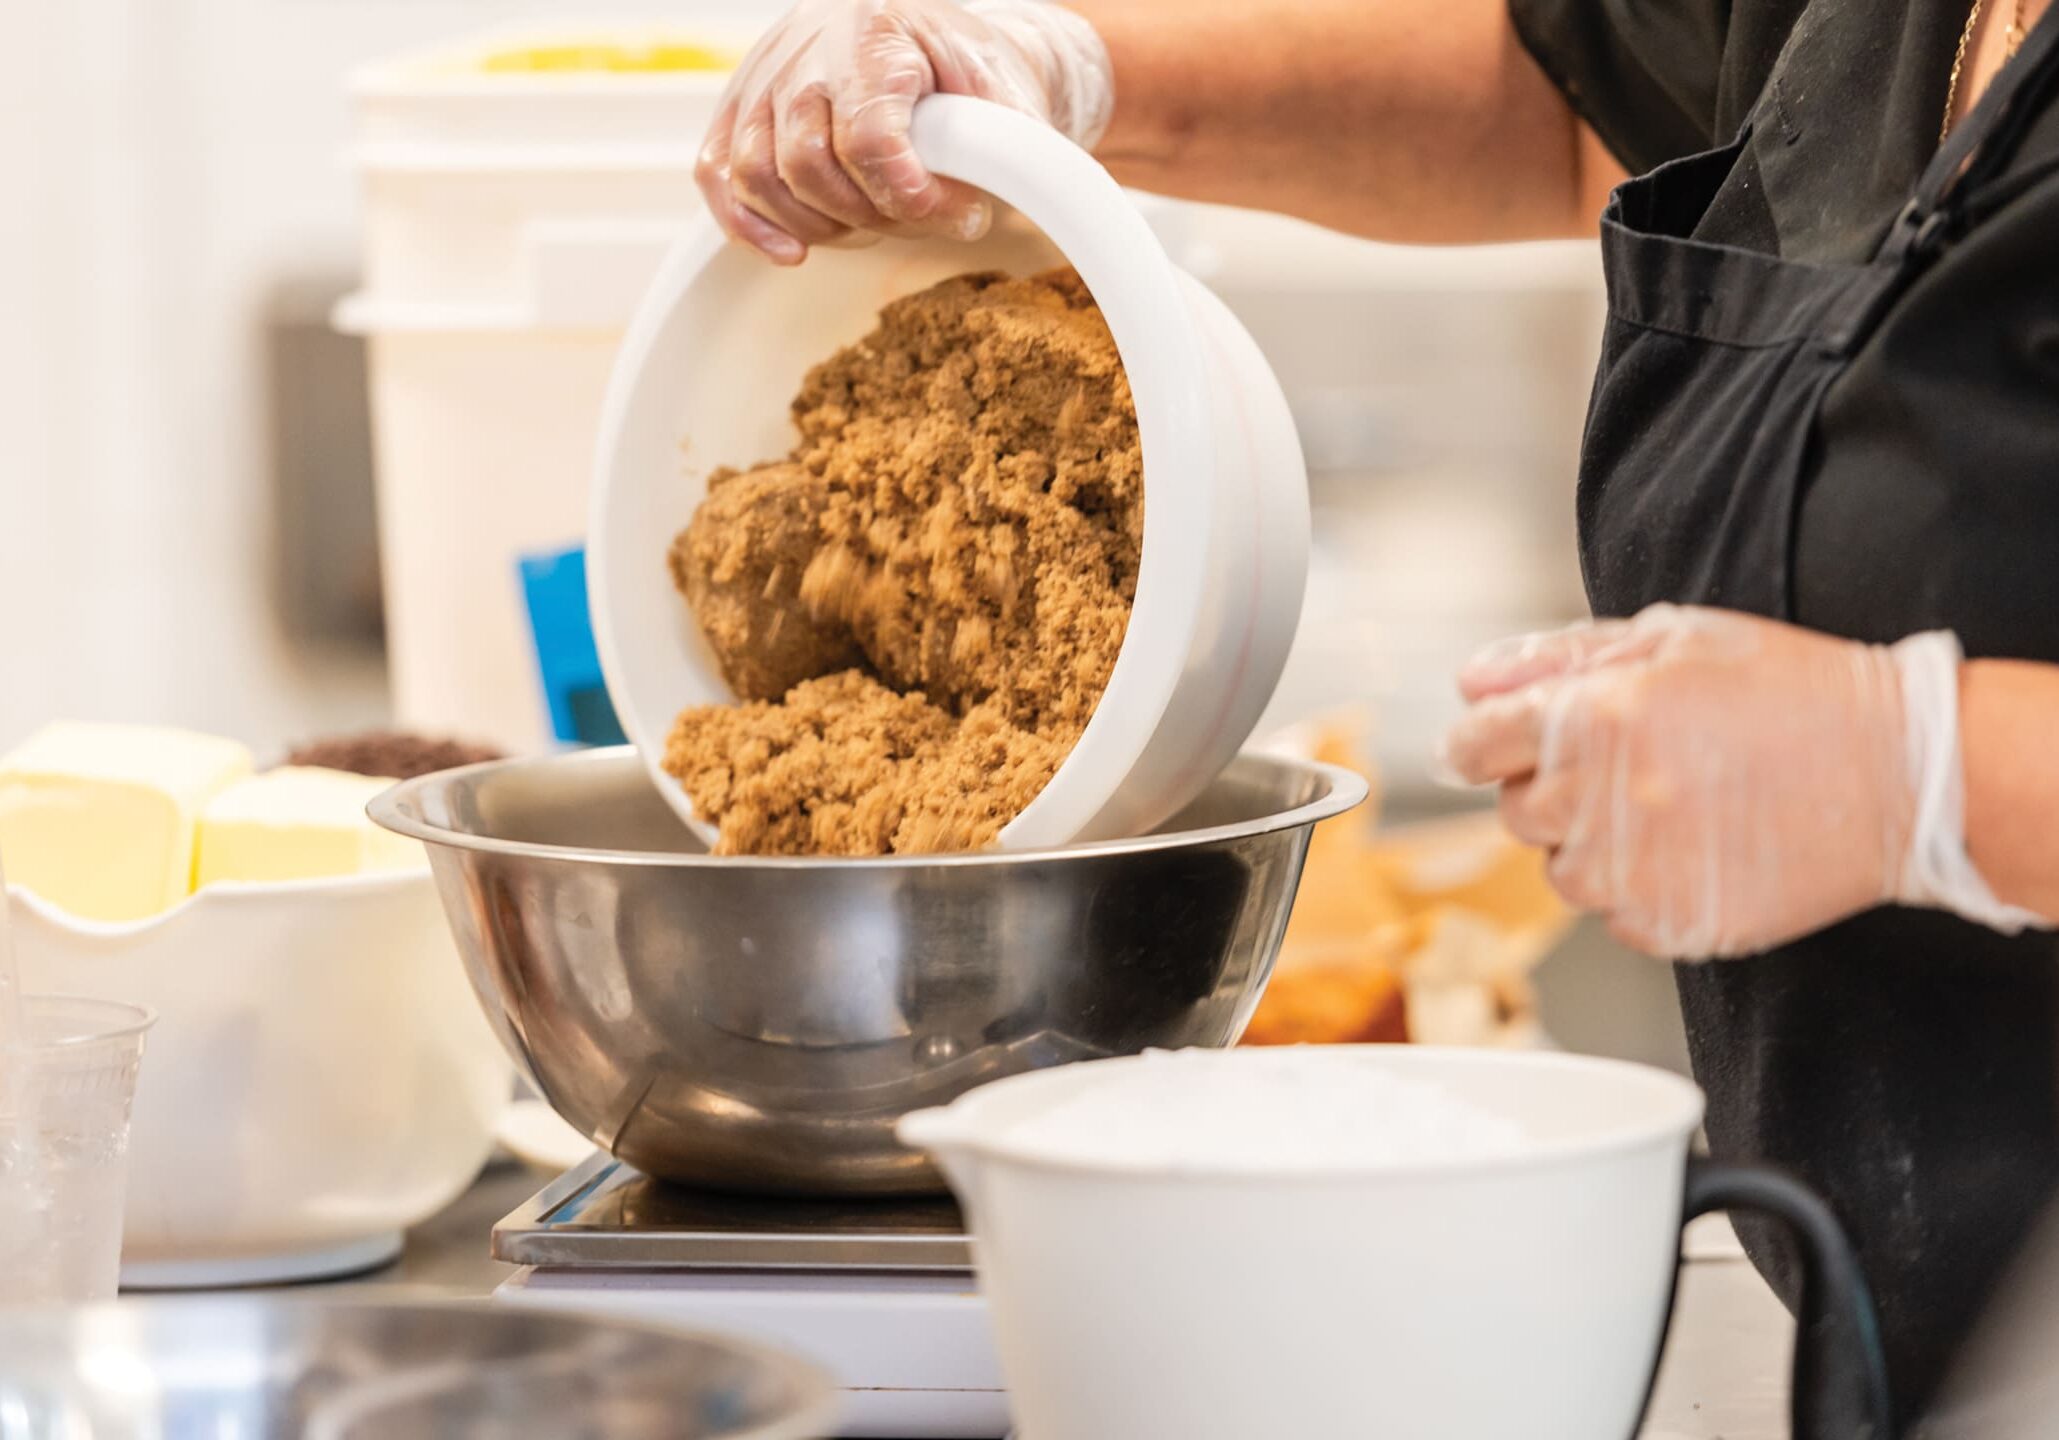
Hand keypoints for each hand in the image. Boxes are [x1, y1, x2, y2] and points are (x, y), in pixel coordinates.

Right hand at [696, 0, 1113, 263]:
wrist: (936, 43)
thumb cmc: (968, 73)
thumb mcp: (1004, 95)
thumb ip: (999, 148)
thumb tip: (975, 207)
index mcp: (874, 33)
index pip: (869, 140)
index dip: (913, 199)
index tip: (961, 218)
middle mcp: (807, 48)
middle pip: (807, 165)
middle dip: (868, 215)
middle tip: (918, 219)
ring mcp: (764, 77)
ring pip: (758, 177)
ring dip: (817, 224)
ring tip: (872, 223)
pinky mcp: (739, 106)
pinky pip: (716, 175)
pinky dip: (747, 224)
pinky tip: (793, 251)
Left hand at [1441, 605, 1927, 958]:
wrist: (1898, 776)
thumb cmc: (1792, 693)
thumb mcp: (1672, 637)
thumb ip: (1555, 659)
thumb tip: (1474, 685)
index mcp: (1592, 717)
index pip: (1470, 747)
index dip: (1480, 744)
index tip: (1494, 747)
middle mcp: (1599, 799)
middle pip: (1513, 810)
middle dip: (1550, 786)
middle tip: (1628, 764)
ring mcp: (1632, 872)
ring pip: (1557, 870)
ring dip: (1590, 842)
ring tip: (1670, 806)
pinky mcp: (1668, 925)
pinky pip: (1612, 915)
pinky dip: (1638, 888)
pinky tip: (1694, 848)